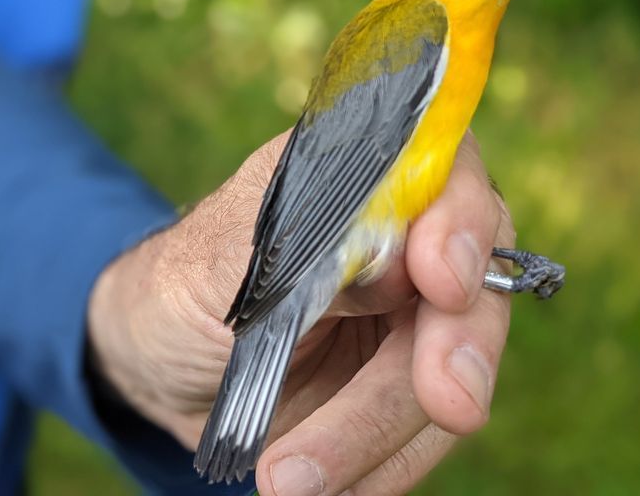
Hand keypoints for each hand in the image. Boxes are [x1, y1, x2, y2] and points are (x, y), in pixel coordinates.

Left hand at [88, 130, 513, 495]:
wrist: (164, 360)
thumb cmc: (185, 283)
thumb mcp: (223, 260)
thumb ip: (307, 249)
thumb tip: (400, 264)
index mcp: (365, 176)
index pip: (445, 174)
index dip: (460, 222)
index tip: (441, 280)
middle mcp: (409, 241)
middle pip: (475, 282)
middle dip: (459, 347)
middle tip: (448, 403)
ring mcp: (415, 320)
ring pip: (451, 372)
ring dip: (387, 432)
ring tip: (294, 476)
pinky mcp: (404, 388)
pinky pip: (420, 436)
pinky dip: (380, 466)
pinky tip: (327, 484)